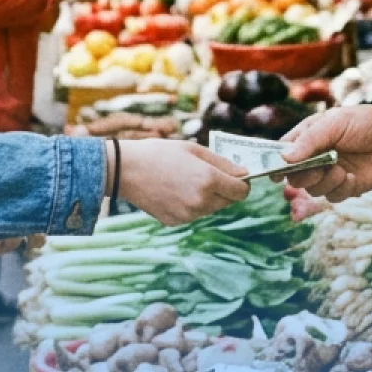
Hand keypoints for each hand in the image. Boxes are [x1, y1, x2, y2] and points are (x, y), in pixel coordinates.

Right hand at [117, 140, 249, 224]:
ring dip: (208, 198)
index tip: (235, 176)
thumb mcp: (194, 149)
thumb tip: (244, 173)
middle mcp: (201, 202)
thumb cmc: (160, 153)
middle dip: (224, 189)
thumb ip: (222, 163)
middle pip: (228, 202)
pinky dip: (190, 205)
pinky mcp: (175, 222)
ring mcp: (188, 215)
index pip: (241, 191)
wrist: (126, 170)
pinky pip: (193, 214)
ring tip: (186, 181)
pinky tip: (174, 191)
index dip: (242, 183)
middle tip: (207, 175)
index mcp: (209, 180)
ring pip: (211, 209)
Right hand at [279, 106, 371, 201]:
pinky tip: (352, 176)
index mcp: (307, 137)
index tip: (275, 173)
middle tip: (319, 167)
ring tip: (341, 168)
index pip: (282, 152)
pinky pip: (331, 197)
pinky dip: (341, 188)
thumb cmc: (365, 123)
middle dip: (304, 175)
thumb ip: (309, 141)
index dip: (276, 163)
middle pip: (293, 176)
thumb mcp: (334, 123)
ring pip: (311, 189)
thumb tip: (285, 159)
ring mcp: (329, 173)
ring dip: (325, 181)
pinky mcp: (344, 187)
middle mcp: (315, 157)